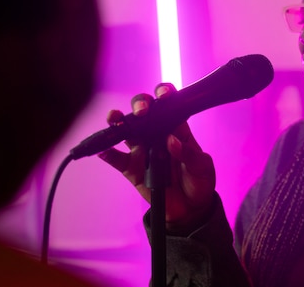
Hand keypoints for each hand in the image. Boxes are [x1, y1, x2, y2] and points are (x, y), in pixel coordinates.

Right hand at [98, 83, 215, 228]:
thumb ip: (188, 154)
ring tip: (114, 120)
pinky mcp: (131, 168)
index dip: (164, 93)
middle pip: (143, 111)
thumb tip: (171, 141)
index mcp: (177, 127)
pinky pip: (116, 159)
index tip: (164, 95)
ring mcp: (142, 149)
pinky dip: (107, 153)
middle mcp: (156, 133)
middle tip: (142, 112)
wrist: (190, 208)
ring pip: (125, 130)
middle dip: (139, 105)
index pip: (169, 104)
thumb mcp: (202, 166)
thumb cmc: (199, 181)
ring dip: (117, 122)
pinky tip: (101, 149)